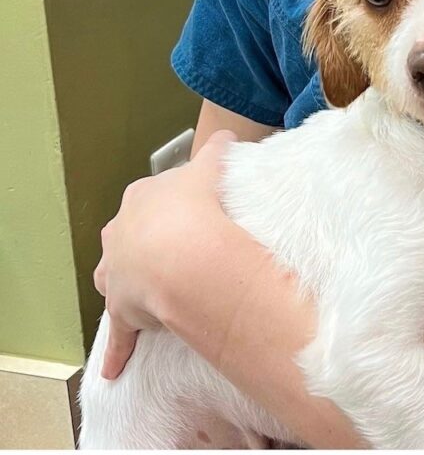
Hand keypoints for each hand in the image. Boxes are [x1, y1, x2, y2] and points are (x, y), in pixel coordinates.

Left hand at [93, 129, 236, 378]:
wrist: (183, 253)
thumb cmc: (196, 206)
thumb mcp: (210, 165)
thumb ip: (218, 149)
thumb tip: (228, 137)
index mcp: (140, 198)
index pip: (149, 199)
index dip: (170, 206)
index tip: (188, 211)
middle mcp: (120, 233)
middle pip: (127, 236)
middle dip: (144, 242)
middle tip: (175, 249)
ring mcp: (117, 273)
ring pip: (116, 276)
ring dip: (129, 282)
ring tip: (151, 289)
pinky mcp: (122, 312)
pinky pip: (121, 334)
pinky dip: (119, 350)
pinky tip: (115, 367)